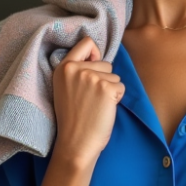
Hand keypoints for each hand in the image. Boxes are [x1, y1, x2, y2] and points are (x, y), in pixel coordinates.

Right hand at [52, 37, 124, 168]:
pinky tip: (103, 110)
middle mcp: (76, 69)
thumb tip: (98, 58)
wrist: (76, 143)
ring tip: (95, 106)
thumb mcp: (65, 88)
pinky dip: (116, 99)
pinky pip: (121, 88)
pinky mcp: (106, 88)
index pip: (86, 42)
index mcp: (63, 67)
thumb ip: (77, 71)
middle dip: (104, 79)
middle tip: (90, 99)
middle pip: (106, 63)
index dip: (94, 54)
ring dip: (110, 91)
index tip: (93, 66)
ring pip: (115, 76)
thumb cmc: (73, 118)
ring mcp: (92, 77)